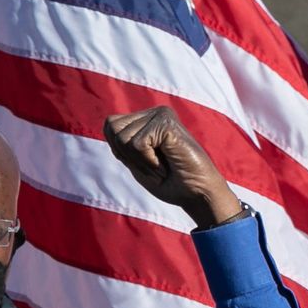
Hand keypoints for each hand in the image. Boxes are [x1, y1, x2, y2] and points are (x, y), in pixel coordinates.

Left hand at [104, 106, 241, 227]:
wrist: (198, 195)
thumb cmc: (170, 183)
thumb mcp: (137, 163)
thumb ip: (122, 143)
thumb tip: (109, 123)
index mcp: (148, 118)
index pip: (110, 125)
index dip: (120, 151)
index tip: (144, 163)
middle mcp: (155, 112)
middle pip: (113, 129)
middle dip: (128, 156)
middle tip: (154, 166)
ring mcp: (162, 115)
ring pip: (123, 138)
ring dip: (141, 162)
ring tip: (162, 167)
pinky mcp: (167, 123)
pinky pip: (138, 145)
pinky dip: (149, 163)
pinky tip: (167, 166)